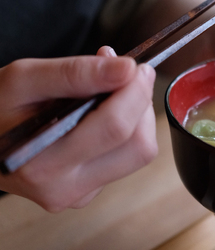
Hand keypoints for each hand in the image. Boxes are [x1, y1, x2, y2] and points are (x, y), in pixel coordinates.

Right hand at [0, 46, 157, 211]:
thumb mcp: (23, 79)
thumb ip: (75, 73)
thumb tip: (127, 69)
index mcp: (43, 163)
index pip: (115, 128)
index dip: (136, 93)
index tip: (138, 67)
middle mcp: (64, 188)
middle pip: (138, 146)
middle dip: (141, 105)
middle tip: (128, 76)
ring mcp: (79, 195)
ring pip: (139, 154)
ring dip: (138, 118)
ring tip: (112, 93)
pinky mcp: (88, 193)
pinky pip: (126, 159)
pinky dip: (126, 132)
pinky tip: (100, 116)